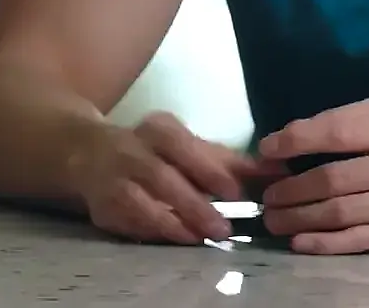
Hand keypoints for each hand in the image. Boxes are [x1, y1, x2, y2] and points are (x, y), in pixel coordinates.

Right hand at [74, 112, 284, 245]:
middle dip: (194, 204)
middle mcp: (132, 149)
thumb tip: (280, 171)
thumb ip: (233, 162)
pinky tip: (177, 239)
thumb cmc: (156, 152)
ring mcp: (113, 178)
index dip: (209, 170)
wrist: (89, 154)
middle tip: (224, 229)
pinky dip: (155, 232)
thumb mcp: (191, 148)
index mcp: (159, 129)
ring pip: (142, 202)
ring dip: (174, 222)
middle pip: (163, 177)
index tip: (236, 193)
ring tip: (202, 238)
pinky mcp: (102, 206)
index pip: (185, 147)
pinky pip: (130, 222)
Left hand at [256, 96, 368, 253]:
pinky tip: (300, 241)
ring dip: (299, 217)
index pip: (337, 132)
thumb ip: (348, 121)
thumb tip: (291, 137)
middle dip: (290, 188)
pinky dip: (324, 242)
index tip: (267, 151)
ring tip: (274, 219)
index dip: (295, 141)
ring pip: (341, 212)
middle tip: (265, 196)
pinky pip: (358, 240)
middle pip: (333, 178)